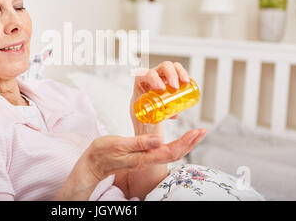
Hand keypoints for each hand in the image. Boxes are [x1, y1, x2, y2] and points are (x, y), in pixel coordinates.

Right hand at [82, 129, 206, 182]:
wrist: (94, 164)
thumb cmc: (103, 153)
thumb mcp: (118, 145)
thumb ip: (138, 143)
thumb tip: (159, 139)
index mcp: (143, 157)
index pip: (170, 152)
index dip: (186, 142)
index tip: (196, 132)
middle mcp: (148, 159)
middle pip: (175, 153)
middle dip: (190, 142)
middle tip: (202, 131)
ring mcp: (146, 158)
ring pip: (171, 152)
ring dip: (185, 143)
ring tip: (195, 133)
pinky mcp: (143, 155)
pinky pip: (163, 150)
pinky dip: (174, 143)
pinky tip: (177, 137)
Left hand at [130, 61, 190, 126]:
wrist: (145, 107)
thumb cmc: (142, 108)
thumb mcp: (142, 112)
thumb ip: (152, 116)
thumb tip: (167, 117)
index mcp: (141, 79)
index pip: (147, 74)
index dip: (154, 79)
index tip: (161, 89)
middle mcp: (153, 74)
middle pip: (163, 66)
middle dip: (171, 74)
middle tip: (175, 87)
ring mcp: (163, 74)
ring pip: (173, 66)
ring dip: (180, 72)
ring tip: (186, 83)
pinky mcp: (171, 77)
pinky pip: (179, 71)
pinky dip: (184, 75)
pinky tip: (188, 83)